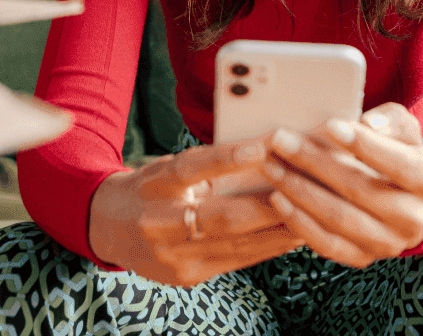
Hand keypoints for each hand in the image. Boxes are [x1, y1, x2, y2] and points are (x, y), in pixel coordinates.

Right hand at [88, 137, 302, 286]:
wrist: (108, 227)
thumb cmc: (150, 187)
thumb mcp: (168, 167)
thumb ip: (207, 165)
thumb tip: (265, 153)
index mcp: (156, 184)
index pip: (193, 167)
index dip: (229, 157)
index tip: (265, 145)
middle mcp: (161, 223)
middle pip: (224, 217)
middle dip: (272, 205)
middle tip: (308, 189)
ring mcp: (173, 257)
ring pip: (238, 245)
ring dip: (280, 230)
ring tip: (314, 214)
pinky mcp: (187, 278)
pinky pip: (237, 261)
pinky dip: (268, 247)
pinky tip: (293, 236)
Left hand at [261, 103, 422, 268]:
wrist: (414, 207)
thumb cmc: (401, 156)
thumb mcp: (405, 132)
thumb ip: (390, 121)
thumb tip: (367, 123)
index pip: (396, 163)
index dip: (363, 144)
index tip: (330, 124)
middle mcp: (410, 218)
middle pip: (358, 189)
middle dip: (314, 162)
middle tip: (281, 140)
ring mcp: (386, 243)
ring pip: (338, 218)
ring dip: (299, 191)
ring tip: (272, 166)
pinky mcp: (363, 258)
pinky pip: (327, 244)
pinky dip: (299, 221)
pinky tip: (278, 197)